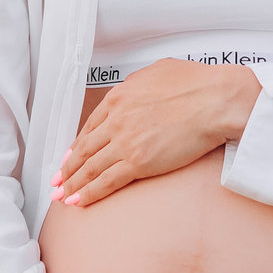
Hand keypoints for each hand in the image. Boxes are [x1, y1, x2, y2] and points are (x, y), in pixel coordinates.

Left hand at [54, 60, 258, 208]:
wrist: (216, 100)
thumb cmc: (197, 83)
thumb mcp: (158, 72)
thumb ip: (139, 84)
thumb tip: (136, 90)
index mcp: (119, 97)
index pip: (91, 126)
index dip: (77, 145)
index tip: (70, 156)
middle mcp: (116, 119)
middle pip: (84, 149)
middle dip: (67, 168)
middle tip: (56, 181)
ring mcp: (125, 142)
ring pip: (90, 167)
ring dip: (74, 184)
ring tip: (62, 196)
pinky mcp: (138, 162)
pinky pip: (107, 181)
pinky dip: (90, 193)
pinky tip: (79, 201)